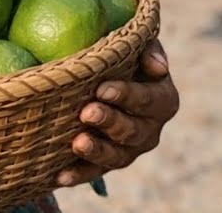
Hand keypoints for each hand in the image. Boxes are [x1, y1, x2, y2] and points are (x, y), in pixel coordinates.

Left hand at [57, 39, 178, 187]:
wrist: (104, 77)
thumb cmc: (120, 55)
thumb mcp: (136, 45)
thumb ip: (146, 47)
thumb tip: (157, 66)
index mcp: (162, 99)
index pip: (150, 99)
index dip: (128, 95)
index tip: (103, 88)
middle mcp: (149, 129)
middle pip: (133, 131)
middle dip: (110, 122)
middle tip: (86, 112)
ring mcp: (129, 150)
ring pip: (117, 157)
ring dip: (97, 151)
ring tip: (77, 143)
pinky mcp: (106, 163)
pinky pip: (94, 172)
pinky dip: (77, 175)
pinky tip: (59, 177)